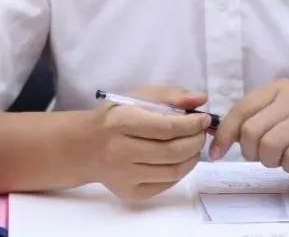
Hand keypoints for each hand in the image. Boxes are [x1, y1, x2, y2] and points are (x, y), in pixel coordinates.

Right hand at [88, 85, 211, 199]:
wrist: (85, 147)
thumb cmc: (114, 118)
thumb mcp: (137, 97)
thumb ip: (170, 95)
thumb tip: (201, 99)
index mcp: (122, 122)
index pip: (166, 127)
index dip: (191, 124)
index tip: (203, 119)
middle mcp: (121, 151)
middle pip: (172, 151)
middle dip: (195, 141)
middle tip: (201, 133)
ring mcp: (124, 175)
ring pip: (172, 171)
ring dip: (192, 158)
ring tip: (194, 146)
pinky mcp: (129, 192)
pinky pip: (164, 185)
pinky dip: (179, 172)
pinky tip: (180, 160)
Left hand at [208, 79, 288, 177]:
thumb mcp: (276, 118)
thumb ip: (251, 123)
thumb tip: (217, 137)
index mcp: (276, 89)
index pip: (241, 110)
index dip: (225, 134)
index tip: (216, 154)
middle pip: (252, 131)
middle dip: (252, 153)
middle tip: (264, 157)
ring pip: (270, 146)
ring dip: (272, 161)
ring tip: (284, 158)